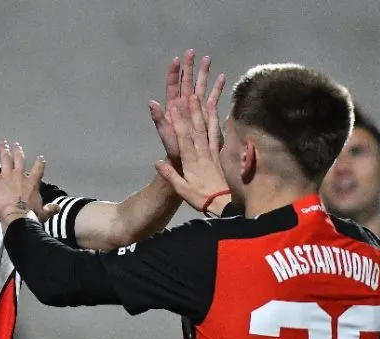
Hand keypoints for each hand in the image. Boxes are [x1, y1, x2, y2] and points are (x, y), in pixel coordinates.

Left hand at [0, 142, 52, 230]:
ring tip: (3, 144)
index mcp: (32, 183)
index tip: (40, 158)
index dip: (39, 163)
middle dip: (18, 151)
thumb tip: (58, 208)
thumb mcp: (43, 213)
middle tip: (16, 145)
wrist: (17, 217)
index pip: (38, 169)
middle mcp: (20, 176)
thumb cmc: (30, 216)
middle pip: (19, 160)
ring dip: (4, 151)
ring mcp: (7, 176)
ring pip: (6, 159)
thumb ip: (50, 208)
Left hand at [149, 49, 226, 165]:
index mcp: (173, 108)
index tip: (176, 59)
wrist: (187, 161)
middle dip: (189, 67)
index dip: (174, 73)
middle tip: (191, 52)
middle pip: (187, 82)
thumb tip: (151, 102)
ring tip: (207, 59)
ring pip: (200, 87)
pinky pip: (212, 98)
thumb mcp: (166, 134)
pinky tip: (221, 77)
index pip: (173, 86)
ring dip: (203, 73)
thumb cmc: (174, 150)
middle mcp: (184, 106)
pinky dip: (216, 87)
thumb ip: (159, 119)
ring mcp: (195, 109)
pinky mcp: (206, 114)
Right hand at [153, 96, 229, 211]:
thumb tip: (156, 162)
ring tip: (201, 97)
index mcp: (191, 160)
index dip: (178, 122)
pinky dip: (216, 121)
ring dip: (203, 112)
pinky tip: (216, 111)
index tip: (173, 108)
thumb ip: (170, 175)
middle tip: (189, 94)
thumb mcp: (182, 189)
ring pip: (207, 128)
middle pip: (196, 129)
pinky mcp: (219, 153)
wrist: (222, 203)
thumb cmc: (200, 197)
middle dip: (192, 111)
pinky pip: (217, 134)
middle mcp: (202, 152)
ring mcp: (212, 151)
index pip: (183, 138)